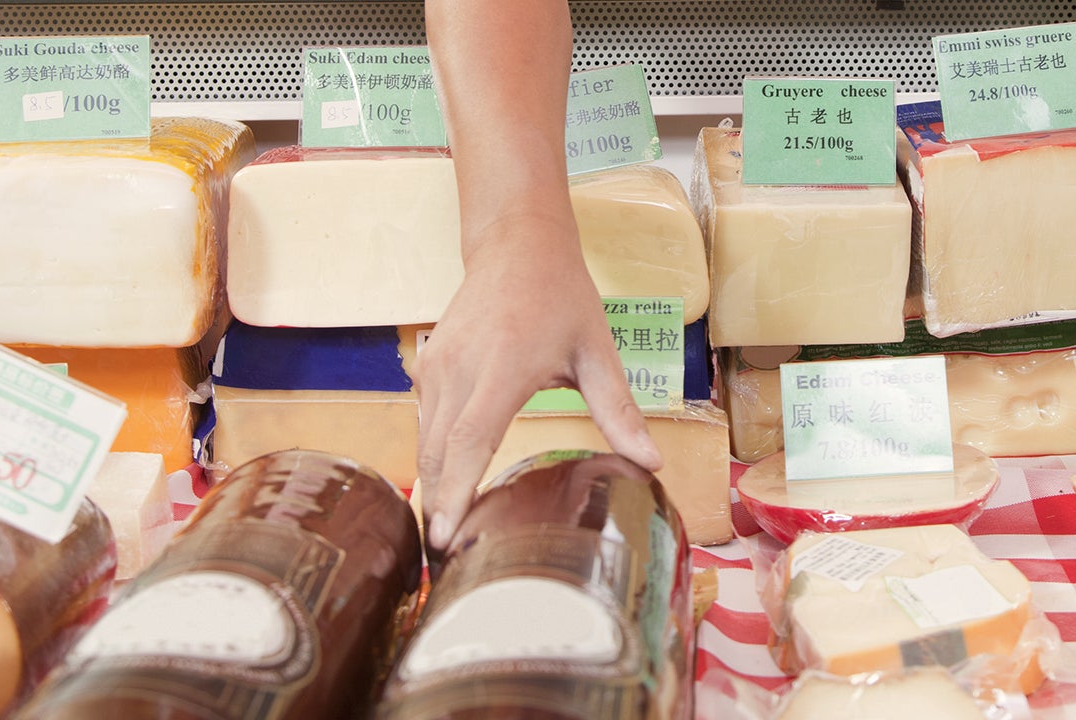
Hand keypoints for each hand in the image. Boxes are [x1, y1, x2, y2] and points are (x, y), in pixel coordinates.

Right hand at [414, 216, 663, 555]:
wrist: (515, 243)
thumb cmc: (560, 295)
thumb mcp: (598, 350)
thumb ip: (619, 410)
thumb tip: (651, 463)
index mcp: (503, 367)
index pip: (469, 439)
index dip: (455, 490)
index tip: (445, 535)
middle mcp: (459, 368)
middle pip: (438, 452)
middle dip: (439, 507)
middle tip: (446, 564)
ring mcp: (435, 366)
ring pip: (426, 441)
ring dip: (433, 486)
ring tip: (445, 537)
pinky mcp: (426, 367)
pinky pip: (424, 423)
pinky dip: (433, 458)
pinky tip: (446, 490)